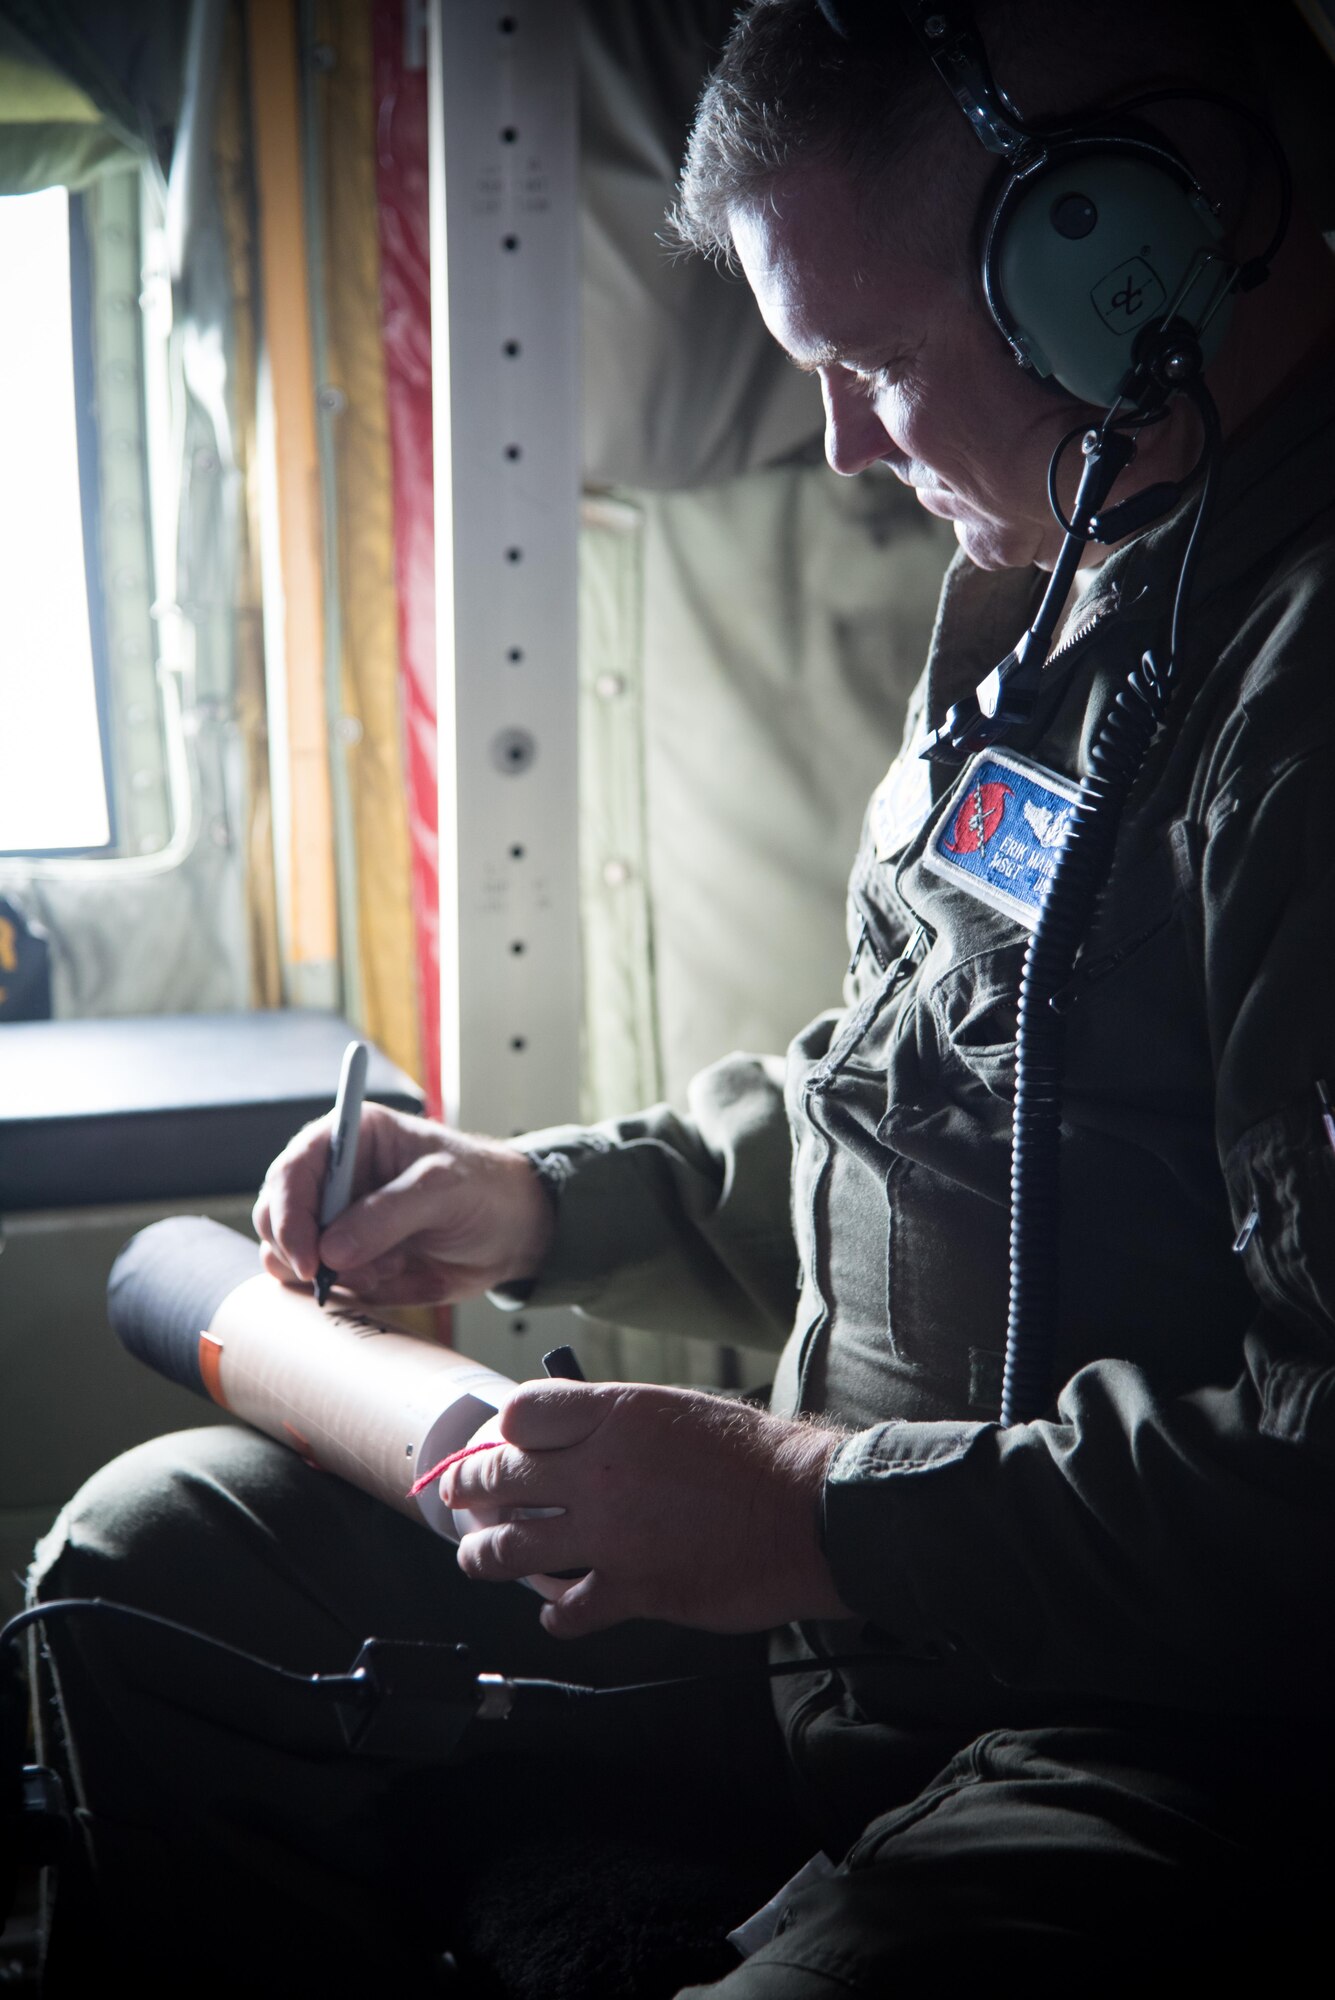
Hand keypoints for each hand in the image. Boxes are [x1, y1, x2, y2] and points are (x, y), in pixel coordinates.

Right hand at [253, 1103, 555, 1304]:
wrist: (515, 1233)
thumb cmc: (485, 1190)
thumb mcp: (444, 1190)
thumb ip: (388, 1215)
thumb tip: (331, 1250)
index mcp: (352, 1138)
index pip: (293, 1168)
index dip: (288, 1211)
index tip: (308, 1256)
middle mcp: (334, 1180)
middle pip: (275, 1216)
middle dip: (302, 1252)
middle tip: (342, 1274)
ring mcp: (337, 1223)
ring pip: (290, 1257)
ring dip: (333, 1275)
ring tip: (389, 1267)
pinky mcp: (348, 1261)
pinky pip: (323, 1286)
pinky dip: (350, 1291)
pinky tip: (394, 1275)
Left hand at [442, 1381, 850, 1637]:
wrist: (810, 1514)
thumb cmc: (755, 1458)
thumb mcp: (679, 1411)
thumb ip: (617, 1422)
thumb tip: (571, 1434)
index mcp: (616, 1415)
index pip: (520, 1411)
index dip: (505, 1428)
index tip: (502, 1441)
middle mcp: (602, 1470)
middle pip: (499, 1478)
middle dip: (469, 1489)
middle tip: (459, 1495)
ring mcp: (612, 1535)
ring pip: (509, 1550)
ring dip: (484, 1556)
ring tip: (479, 1557)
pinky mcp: (633, 1590)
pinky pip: (567, 1610)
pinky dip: (555, 1614)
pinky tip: (555, 1611)